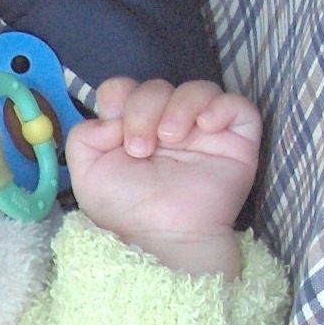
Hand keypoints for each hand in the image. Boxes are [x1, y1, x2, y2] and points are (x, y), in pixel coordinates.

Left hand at [64, 77, 261, 276]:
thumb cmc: (126, 210)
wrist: (162, 238)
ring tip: (171, 139)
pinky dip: (221, 107)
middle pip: (158, 86)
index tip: (115, 121)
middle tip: (141, 148)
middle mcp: (167, 126)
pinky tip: (205, 127)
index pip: (127, 89)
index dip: (120, 94)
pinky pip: (238, 106)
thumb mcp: (87, 174)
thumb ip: (85, 136)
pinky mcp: (236, 142)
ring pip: (198, 89)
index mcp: (132, 129)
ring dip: (180, 106)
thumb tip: (111, 116)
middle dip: (144, 109)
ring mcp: (203, 133)